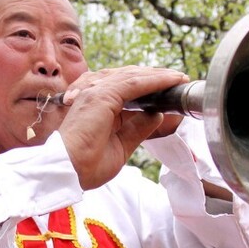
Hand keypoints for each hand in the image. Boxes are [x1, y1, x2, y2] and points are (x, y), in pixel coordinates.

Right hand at [57, 67, 190, 189]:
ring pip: (134, 76)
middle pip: (131, 78)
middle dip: (157, 78)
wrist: (69, 172)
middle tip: (179, 80)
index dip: (150, 87)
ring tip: (179, 78)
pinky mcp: (101, 94)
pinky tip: (172, 80)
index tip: (171, 90)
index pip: (128, 89)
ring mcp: (96, 91)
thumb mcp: (122, 145)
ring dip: (159, 76)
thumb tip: (157, 115)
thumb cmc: (87, 165)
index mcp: (98, 106)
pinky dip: (155, 80)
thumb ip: (137, 128)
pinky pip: (134, 83)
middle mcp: (95, 94)